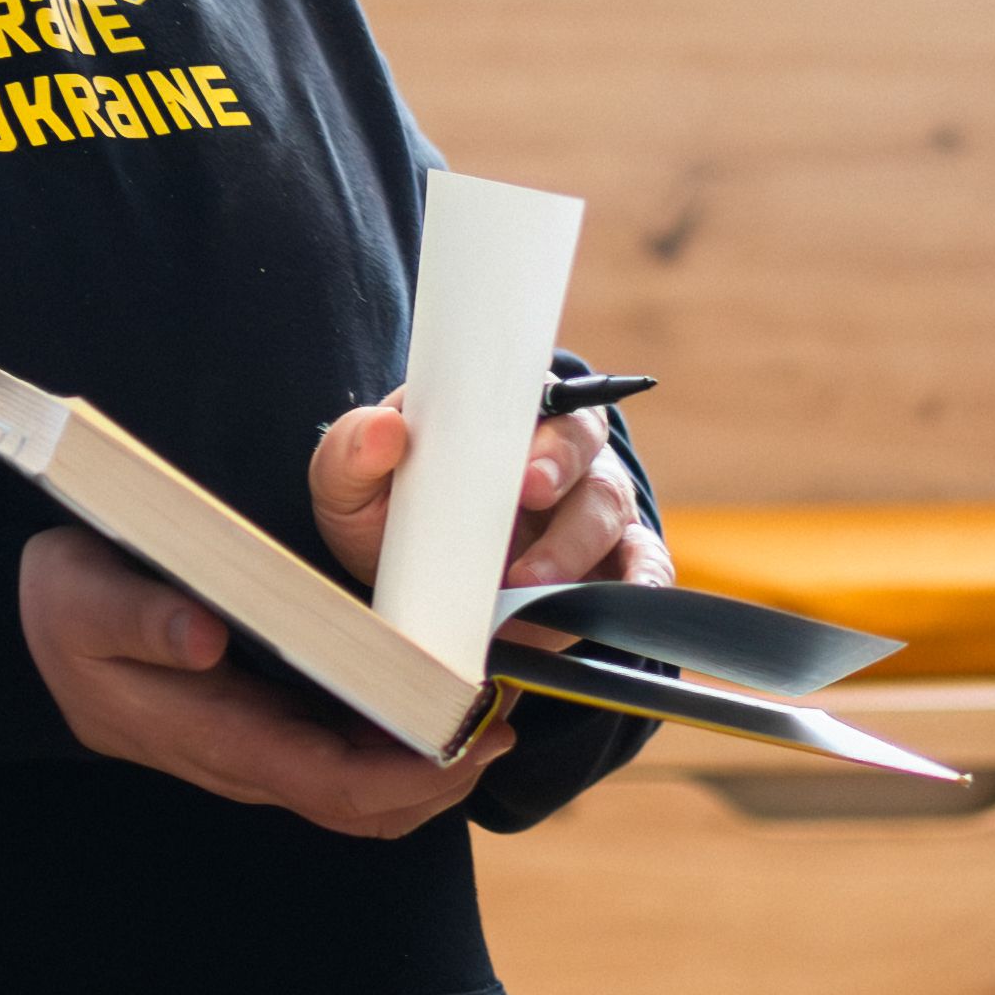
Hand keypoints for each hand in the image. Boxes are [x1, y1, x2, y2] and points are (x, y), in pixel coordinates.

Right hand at [18, 528, 509, 836]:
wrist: (27, 642)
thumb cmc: (63, 613)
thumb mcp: (83, 599)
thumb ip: (140, 618)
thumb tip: (205, 637)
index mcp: (214, 736)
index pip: (331, 781)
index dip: (412, 773)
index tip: (476, 735)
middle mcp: (245, 761)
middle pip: (365, 806)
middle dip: (445, 777)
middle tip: (507, 719)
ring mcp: (258, 755)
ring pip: (363, 796)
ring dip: (433, 770)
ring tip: (491, 715)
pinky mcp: (266, 734)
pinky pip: (348, 765)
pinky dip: (403, 749)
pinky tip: (438, 706)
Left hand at [304, 397, 663, 601]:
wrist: (404, 577)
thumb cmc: (386, 511)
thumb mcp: (350, 483)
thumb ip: (354, 450)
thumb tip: (386, 430)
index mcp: (502, 413)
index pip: (535, 397)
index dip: (534, 427)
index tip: (519, 467)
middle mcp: (557, 451)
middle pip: (582, 446)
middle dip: (561, 472)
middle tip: (529, 498)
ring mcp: (585, 506)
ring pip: (607, 507)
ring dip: (575, 544)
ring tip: (530, 583)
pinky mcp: (606, 561)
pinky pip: (643, 559)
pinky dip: (644, 576)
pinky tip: (628, 596)